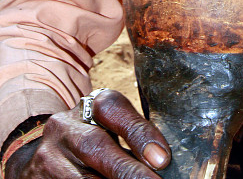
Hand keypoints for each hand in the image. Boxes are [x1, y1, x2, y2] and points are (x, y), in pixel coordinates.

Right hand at [6, 90, 170, 178]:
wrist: (46, 154)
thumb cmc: (93, 138)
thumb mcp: (108, 127)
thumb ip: (131, 136)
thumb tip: (161, 160)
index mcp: (89, 106)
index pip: (113, 109)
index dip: (139, 133)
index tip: (162, 158)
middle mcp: (65, 127)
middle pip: (95, 146)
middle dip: (127, 170)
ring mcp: (49, 156)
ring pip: (82, 177)